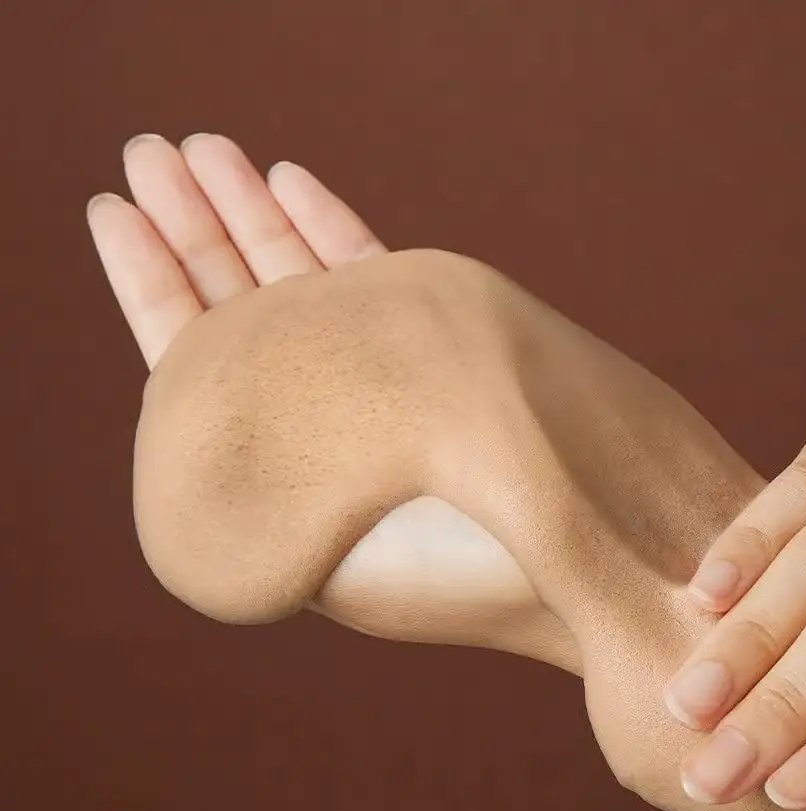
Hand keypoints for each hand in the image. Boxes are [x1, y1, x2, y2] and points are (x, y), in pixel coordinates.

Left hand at [88, 134, 555, 654]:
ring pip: (305, 293)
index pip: (198, 369)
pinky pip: (375, 288)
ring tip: (204, 148)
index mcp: (288, 482)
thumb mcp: (326, 543)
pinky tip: (297, 181)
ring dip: (255, 217)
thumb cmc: (469, 578)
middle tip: (153, 151)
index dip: (152, 285)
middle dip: (198, 233)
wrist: (600, 572)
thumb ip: (253, 466)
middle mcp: (331, 433)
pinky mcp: (446, 364)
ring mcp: (389, 392)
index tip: (114, 210)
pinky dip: (332, 235)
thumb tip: (181, 381)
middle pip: (246, 317)